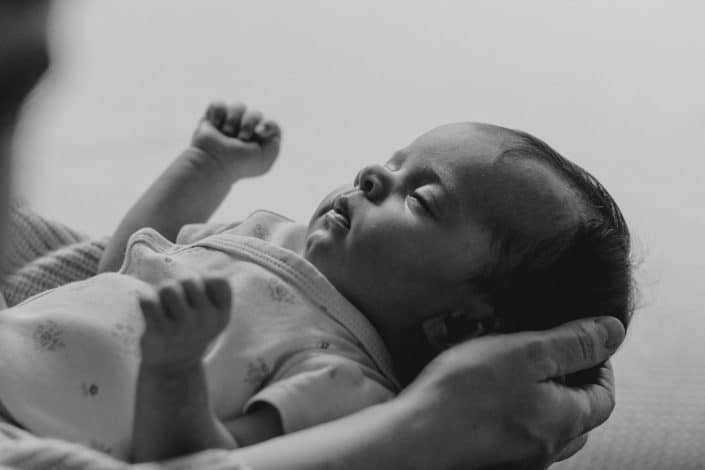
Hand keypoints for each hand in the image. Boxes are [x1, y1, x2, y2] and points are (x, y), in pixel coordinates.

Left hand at [138, 277, 231, 368]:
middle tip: (174, 300)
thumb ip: (205, 290)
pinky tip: (148, 309)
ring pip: (169, 288)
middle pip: (189, 280)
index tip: (197, 292)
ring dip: (161, 292)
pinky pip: (148, 300)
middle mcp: (206, 321)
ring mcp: (183, 327)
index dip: (204, 279)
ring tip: (162, 306)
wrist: (173, 367)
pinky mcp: (160, 332)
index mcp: (222, 315)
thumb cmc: (190, 331)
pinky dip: (144, 298)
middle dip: (178, 284)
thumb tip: (178, 266)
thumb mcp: (210, 316)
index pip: (219, 281)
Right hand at [191, 101, 281, 181]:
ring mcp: (229, 124)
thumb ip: (275, 142)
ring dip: (233, 119)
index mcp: (259, 142)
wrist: (215, 162)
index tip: (261, 133)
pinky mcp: (212, 118)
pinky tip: (215, 125)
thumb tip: (266, 125)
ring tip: (227, 132)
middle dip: (249, 123)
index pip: (270, 125)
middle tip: (242, 138)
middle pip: (255, 114)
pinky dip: (218, 113)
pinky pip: (219, 103)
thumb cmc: (240, 163)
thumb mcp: (265, 158)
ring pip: (239, 106)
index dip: (268, 125)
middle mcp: (245, 132)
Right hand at [397, 317, 625, 468]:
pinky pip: (518, 439)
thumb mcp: (526, 353)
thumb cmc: (467, 394)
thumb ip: (573, 342)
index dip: (599, 365)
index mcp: (566, 421)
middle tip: (551, 357)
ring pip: (548, 431)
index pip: (605, 396)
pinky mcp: (492, 462)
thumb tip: (614, 331)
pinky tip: (491, 401)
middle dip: (573, 386)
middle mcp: (548, 449)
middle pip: (579, 417)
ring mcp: (520, 461)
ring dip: (544, 404)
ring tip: (518, 376)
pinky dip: (517, 417)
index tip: (582, 342)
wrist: (414, 439)